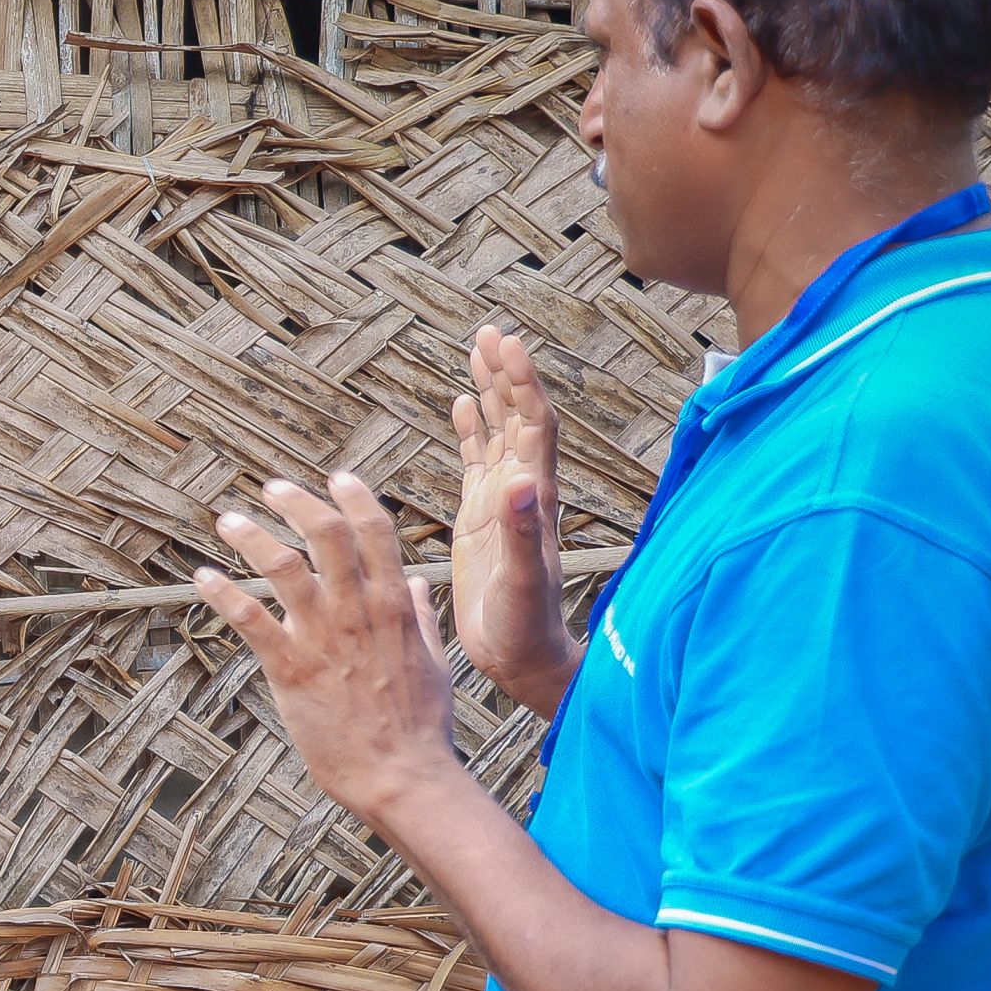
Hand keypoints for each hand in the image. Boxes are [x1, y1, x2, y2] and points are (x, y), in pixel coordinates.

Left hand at [197, 473, 461, 833]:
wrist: (404, 776)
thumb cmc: (420, 725)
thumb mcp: (433, 662)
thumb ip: (420, 617)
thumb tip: (417, 583)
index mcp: (394, 605)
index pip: (376, 531)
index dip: (353, 496)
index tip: (335, 477)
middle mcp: (359, 612)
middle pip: (326, 534)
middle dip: (296, 502)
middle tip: (272, 488)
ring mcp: (323, 638)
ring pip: (284, 567)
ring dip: (251, 536)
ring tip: (229, 521)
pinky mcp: (291, 669)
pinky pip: (250, 619)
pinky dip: (222, 593)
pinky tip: (203, 578)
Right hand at [449, 328, 577, 713]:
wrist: (524, 659)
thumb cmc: (526, 628)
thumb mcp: (521, 583)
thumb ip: (521, 533)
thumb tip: (517, 481)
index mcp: (532, 499)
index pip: (532, 425)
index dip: (522, 383)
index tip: (506, 344)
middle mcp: (522, 492)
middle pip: (518, 417)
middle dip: (505, 373)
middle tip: (488, 331)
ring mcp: (501, 503)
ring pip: (498, 431)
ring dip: (490, 392)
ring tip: (477, 351)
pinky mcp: (480, 519)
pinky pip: (476, 461)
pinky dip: (469, 429)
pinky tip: (458, 406)